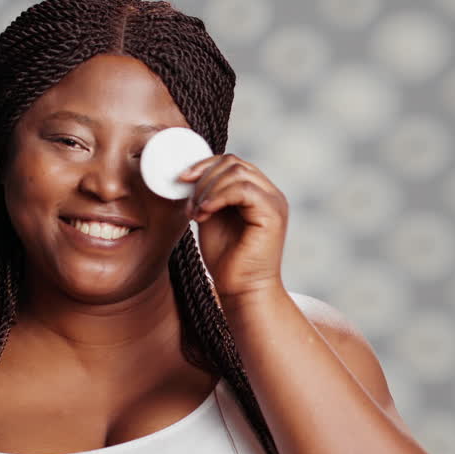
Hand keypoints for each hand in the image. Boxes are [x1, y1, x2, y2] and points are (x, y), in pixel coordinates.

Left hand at [178, 153, 287, 302]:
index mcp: (257, 193)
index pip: (231, 163)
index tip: (181, 180)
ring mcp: (273, 202)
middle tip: (190, 204)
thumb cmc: (227, 262)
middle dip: (204, 178)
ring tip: (197, 212)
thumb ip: (208, 196)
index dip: (204, 165)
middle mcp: (269, 193)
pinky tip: (205, 212)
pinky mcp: (272, 214)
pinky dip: (219, 197)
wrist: (241, 290)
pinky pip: (243, 190)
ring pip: (237, 172)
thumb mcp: (211, 220)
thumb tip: (190, 176)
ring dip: (208, 189)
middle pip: (233, 163)